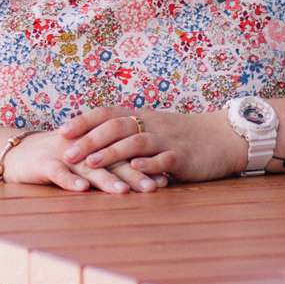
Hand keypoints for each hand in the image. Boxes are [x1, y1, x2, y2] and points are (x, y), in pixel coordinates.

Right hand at [1, 129, 167, 193]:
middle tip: (154, 187)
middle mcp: (83, 146)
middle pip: (112, 160)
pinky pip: (58, 173)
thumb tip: (140, 181)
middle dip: (134, 173)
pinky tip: (82, 190)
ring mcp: (63, 154)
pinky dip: (70, 181)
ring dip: (106, 179)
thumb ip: (109, 167)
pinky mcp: (43, 163)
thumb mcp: (85, 161)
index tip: (166, 177)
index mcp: (96, 143)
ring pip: (88, 166)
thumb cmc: (57, 161)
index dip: (145, 164)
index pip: (125, 153)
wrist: (18, 155)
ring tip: (125, 191)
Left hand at [55, 106, 241, 184]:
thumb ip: (128, 132)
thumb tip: (94, 139)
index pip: (107, 113)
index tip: (61, 131)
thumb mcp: (153, 127)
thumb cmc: (183, 135)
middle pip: (116, 127)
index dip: (84, 121)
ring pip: (136, 142)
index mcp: (141, 116)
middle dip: (89, 140)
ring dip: (112, 152)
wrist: (222, 137)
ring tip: (92, 162)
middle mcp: (151, 124)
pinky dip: (148, 164)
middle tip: (67, 153)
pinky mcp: (183, 156)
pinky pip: (164, 158)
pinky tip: (134, 170)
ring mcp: (167, 140)